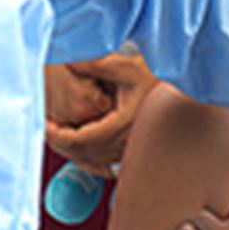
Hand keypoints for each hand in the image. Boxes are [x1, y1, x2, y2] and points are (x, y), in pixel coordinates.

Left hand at [43, 52, 155, 174]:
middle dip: (60, 143)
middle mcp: (127, 143)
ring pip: (92, 163)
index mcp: (122, 125)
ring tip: (57, 137)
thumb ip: (96, 64)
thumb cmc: (158, 78)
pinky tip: (78, 152)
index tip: (45, 123)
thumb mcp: (126, 65)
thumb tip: (70, 62)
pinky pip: (103, 167)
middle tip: (45, 129)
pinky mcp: (132, 153)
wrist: (183, 92)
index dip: (57, 135)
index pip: (80, 141)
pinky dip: (86, 161)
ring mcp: (130, 151)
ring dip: (72, 152)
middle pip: (83, 155)